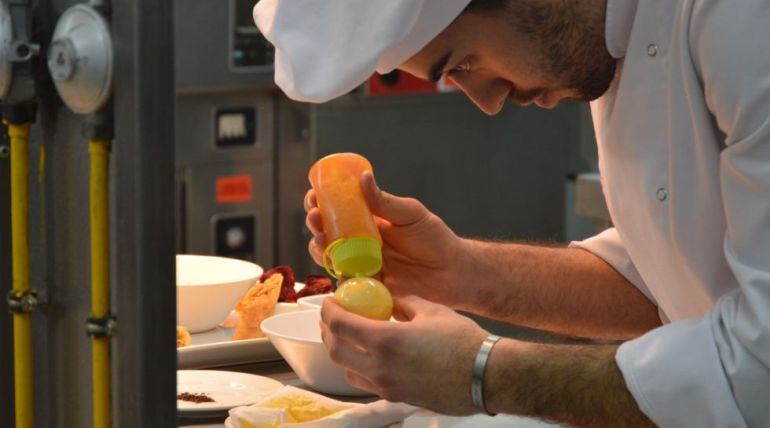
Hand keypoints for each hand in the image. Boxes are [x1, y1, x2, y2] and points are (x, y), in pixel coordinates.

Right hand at [305, 172, 466, 306]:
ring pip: (331, 256)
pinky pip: (346, 281)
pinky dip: (337, 276)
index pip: (339, 207)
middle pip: (328, 231)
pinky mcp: (368, 284)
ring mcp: (363, 263)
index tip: (314, 196)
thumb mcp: (411, 214)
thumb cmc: (435, 238)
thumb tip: (364, 178)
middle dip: (315, 224)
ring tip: (321, 242)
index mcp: (369, 219)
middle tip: (314, 218)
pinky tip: (336, 269)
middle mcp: (361, 240)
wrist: (453, 272)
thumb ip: (385, 201)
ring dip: (319, 248)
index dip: (322, 201)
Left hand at [319, 295, 488, 414]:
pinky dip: (360, 367)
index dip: (329, 311)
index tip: (329, 302)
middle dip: (328, 332)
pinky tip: (371, 355)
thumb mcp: (431, 310)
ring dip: (342, 352)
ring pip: (348, 371)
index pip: (341, 326)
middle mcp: (381, 368)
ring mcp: (388, 387)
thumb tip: (391, 300)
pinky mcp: (399, 398)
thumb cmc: (463, 341)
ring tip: (349, 337)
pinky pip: (367, 383)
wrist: (487, 376)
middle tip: (333, 318)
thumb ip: (404, 303)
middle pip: (336, 351)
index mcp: (386, 341)